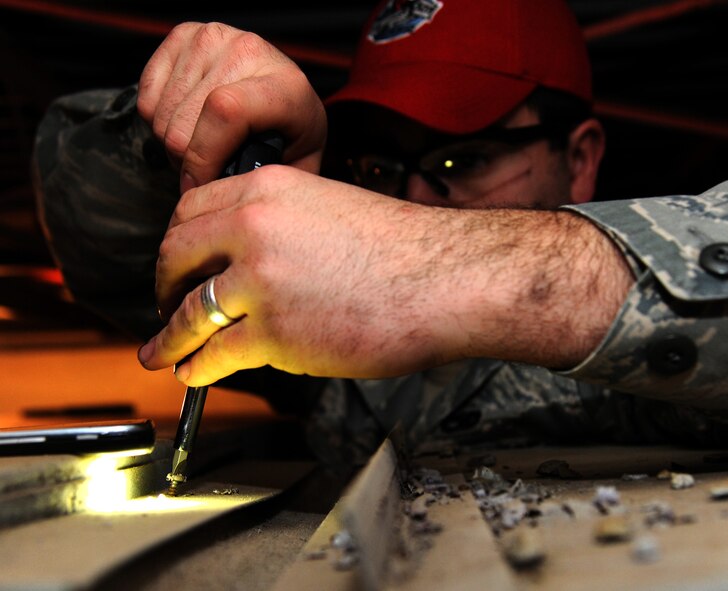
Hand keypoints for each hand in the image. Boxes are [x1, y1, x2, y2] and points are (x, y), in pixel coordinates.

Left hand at [136, 166, 632, 385]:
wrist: (446, 278)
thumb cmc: (406, 249)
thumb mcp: (332, 207)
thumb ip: (282, 226)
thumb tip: (251, 263)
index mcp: (268, 189)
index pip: (189, 210)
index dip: (176, 244)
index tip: (177, 264)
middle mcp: (254, 228)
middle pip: (176, 257)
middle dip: (163, 287)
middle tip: (165, 307)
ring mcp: (261, 281)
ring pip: (189, 311)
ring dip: (169, 337)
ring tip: (162, 352)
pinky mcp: (274, 332)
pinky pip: (215, 352)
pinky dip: (197, 367)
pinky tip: (194, 372)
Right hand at [137, 22, 326, 192]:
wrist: (287, 93)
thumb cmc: (292, 133)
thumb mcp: (296, 165)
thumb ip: (266, 180)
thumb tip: (223, 193)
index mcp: (285, 86)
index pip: (225, 111)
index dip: (203, 157)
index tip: (200, 185)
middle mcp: (249, 51)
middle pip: (183, 123)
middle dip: (187, 162)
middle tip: (206, 169)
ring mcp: (213, 38)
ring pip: (161, 114)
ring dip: (173, 143)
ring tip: (202, 145)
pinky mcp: (184, 35)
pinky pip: (147, 96)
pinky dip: (157, 119)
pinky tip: (188, 120)